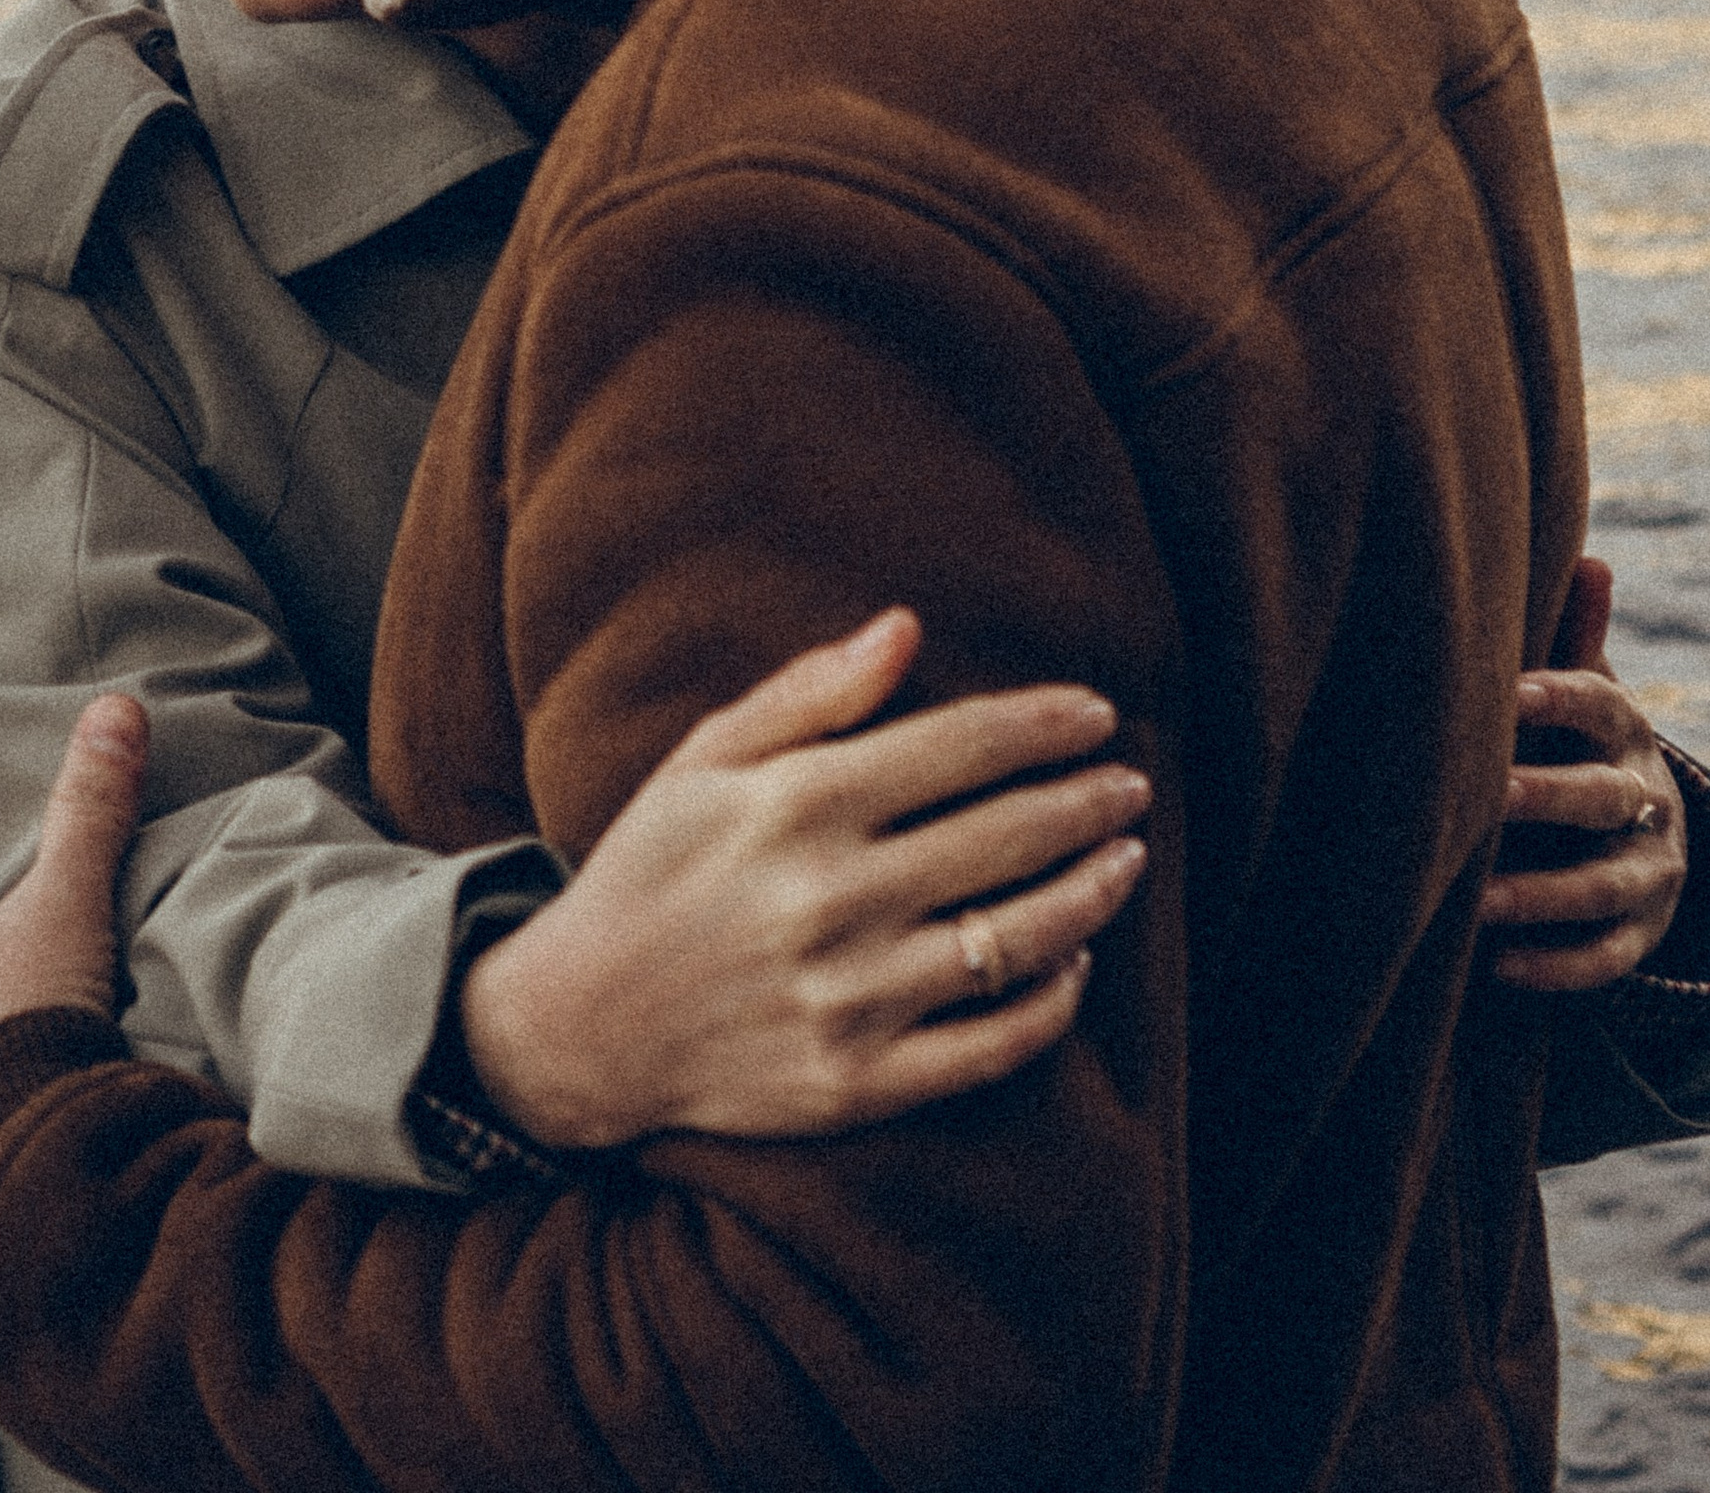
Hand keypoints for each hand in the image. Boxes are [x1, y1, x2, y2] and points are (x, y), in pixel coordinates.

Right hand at [461, 609, 1147, 1147]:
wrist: (578, 1026)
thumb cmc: (650, 868)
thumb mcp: (703, 758)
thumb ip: (809, 692)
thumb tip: (906, 627)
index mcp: (797, 805)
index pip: (960, 747)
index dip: (1043, 724)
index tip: (1097, 713)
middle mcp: (831, 900)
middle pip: (1005, 837)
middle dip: (1085, 801)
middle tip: (1132, 782)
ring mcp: (849, 999)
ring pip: (1015, 940)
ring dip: (1091, 893)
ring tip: (1127, 859)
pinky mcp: (857, 1083)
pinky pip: (988, 1046)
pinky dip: (1050, 1002)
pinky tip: (1072, 962)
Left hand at [1483, 558, 1686, 990]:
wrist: (1639, 827)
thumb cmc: (1573, 737)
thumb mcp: (1580, 688)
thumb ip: (1574, 635)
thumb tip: (1593, 555)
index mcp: (1626, 727)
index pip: (1602, 706)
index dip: (1559, 699)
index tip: (1506, 694)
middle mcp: (1649, 799)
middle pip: (1604, 798)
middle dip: (1547, 798)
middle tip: (1484, 798)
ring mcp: (1652, 871)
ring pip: (1606, 887)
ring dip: (1542, 895)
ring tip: (1475, 902)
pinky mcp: (1644, 934)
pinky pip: (1608, 958)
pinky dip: (1558, 966)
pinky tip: (1500, 966)